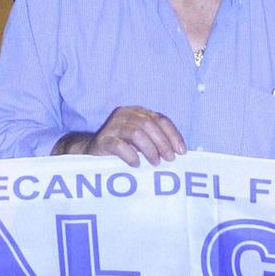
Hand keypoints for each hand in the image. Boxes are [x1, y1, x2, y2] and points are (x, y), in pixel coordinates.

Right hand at [60, 107, 185, 165]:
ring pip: (136, 133)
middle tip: (169, 159)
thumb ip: (157, 140)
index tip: (181, 152)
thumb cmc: (123, 146)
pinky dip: (130, 155)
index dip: (173, 135)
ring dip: (149, 149)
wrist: (93, 151)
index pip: (160, 119)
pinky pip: (118, 145)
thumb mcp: (142, 140)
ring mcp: (112, 126)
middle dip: (163, 143)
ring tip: (155, 162)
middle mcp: (125, 114)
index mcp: (138, 112)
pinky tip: (136, 164)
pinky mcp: (102, 139)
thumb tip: (179, 152)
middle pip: (149, 124)